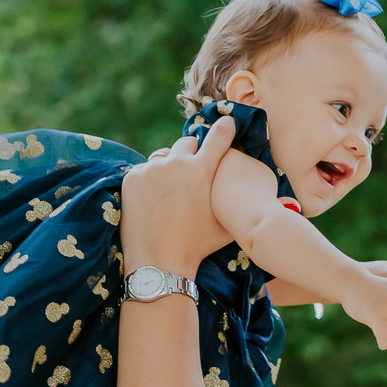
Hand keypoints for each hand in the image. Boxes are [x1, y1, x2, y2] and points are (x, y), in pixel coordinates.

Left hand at [119, 118, 234, 277]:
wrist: (160, 263)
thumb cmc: (199, 246)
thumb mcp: (227, 222)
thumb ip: (236, 199)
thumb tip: (254, 194)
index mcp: (203, 170)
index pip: (219, 136)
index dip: (224, 128)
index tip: (226, 122)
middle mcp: (177, 163)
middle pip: (187, 143)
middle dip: (191, 154)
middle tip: (191, 171)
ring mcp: (151, 170)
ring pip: (163, 157)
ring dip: (169, 167)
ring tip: (170, 190)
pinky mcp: (132, 178)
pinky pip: (144, 171)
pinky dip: (149, 181)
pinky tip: (153, 201)